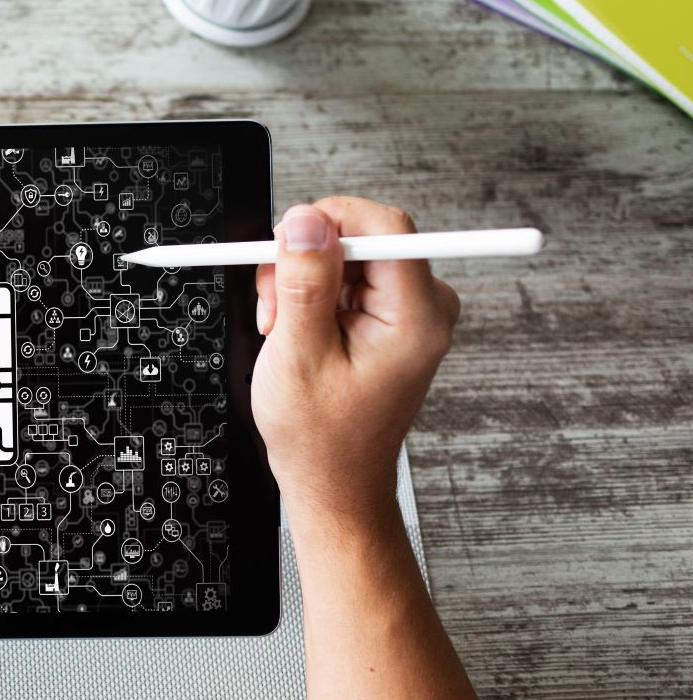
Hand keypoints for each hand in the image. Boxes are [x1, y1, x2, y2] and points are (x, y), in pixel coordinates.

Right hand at [251, 197, 460, 522]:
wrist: (333, 480)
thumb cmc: (321, 437)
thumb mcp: (298, 355)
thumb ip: (305, 281)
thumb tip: (307, 219)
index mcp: (415, 319)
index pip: (386, 226)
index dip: (329, 221)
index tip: (287, 243)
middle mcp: (424, 308)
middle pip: (360, 236)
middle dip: (305, 261)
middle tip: (276, 308)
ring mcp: (408, 311)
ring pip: (345, 254)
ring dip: (301, 281)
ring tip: (283, 329)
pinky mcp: (389, 315)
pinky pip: (346, 275)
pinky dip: (310, 294)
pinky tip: (296, 330)